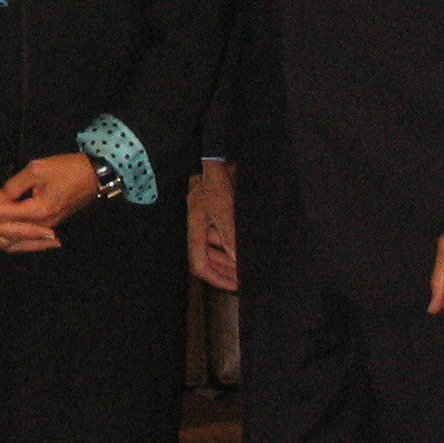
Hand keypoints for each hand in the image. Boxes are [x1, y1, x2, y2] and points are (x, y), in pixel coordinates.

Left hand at [0, 154, 99, 253]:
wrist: (94, 176)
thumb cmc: (66, 169)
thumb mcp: (36, 170)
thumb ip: (13, 185)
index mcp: (38, 210)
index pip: (2, 215)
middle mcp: (41, 224)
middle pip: (8, 238)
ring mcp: (47, 227)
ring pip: (17, 243)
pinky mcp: (49, 226)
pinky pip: (27, 240)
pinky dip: (11, 244)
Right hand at [188, 161, 238, 291]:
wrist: (219, 157)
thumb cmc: (218, 179)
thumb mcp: (225, 209)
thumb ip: (229, 236)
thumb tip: (237, 260)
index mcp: (195, 226)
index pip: (199, 263)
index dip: (216, 278)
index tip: (236, 285)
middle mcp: (199, 225)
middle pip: (208, 259)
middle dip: (226, 271)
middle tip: (246, 279)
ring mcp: (208, 219)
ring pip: (216, 248)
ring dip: (231, 259)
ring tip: (248, 266)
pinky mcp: (217, 212)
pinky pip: (223, 236)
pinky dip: (234, 245)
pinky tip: (246, 248)